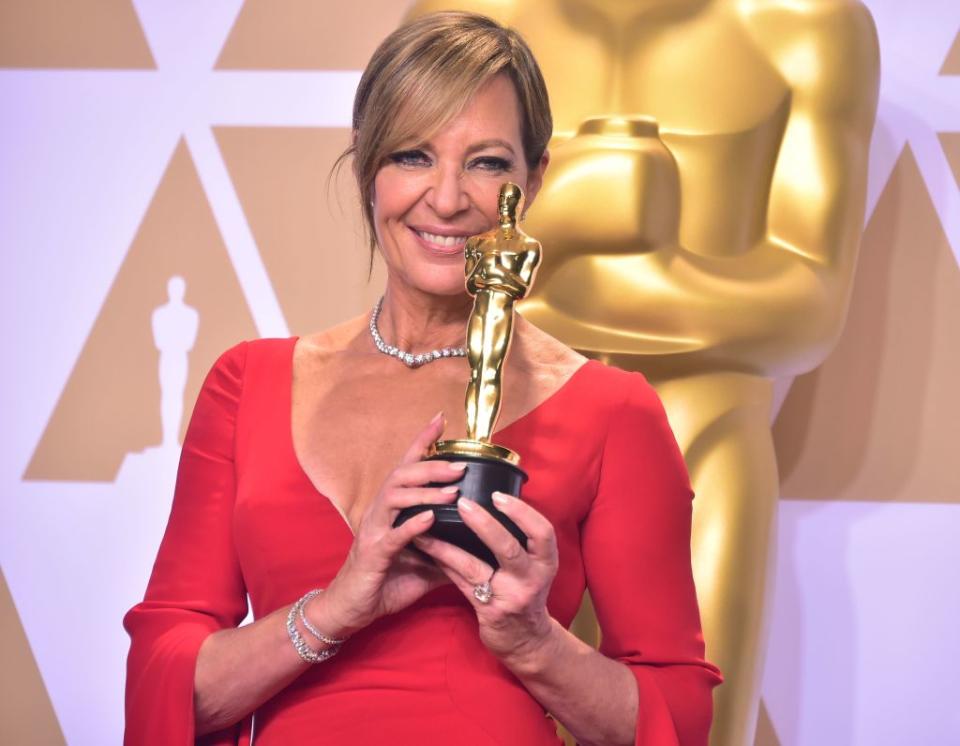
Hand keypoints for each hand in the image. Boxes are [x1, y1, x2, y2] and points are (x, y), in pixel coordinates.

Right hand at [313, 413, 464, 636]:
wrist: (351, 610)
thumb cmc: (386, 582)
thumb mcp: (425, 563)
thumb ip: (448, 549)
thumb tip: (480, 543)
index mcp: (392, 509)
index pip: (407, 467)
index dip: (422, 441)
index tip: (441, 419)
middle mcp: (380, 512)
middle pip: (402, 475)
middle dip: (431, 466)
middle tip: (461, 464)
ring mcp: (373, 531)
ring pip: (395, 498)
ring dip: (425, 492)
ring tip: (452, 492)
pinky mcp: (372, 554)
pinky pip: (393, 535)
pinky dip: (412, 525)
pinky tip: (430, 519)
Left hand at [412, 491, 559, 667]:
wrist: (528, 642)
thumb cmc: (526, 592)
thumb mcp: (534, 567)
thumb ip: (520, 540)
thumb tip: (491, 501)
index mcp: (546, 562)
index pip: (541, 531)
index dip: (521, 511)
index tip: (498, 494)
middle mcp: (531, 579)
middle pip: (508, 547)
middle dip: (484, 524)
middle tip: (462, 503)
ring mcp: (510, 597)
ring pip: (474, 566)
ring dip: (447, 545)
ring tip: (427, 527)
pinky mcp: (489, 611)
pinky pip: (461, 582)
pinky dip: (444, 563)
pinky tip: (428, 549)